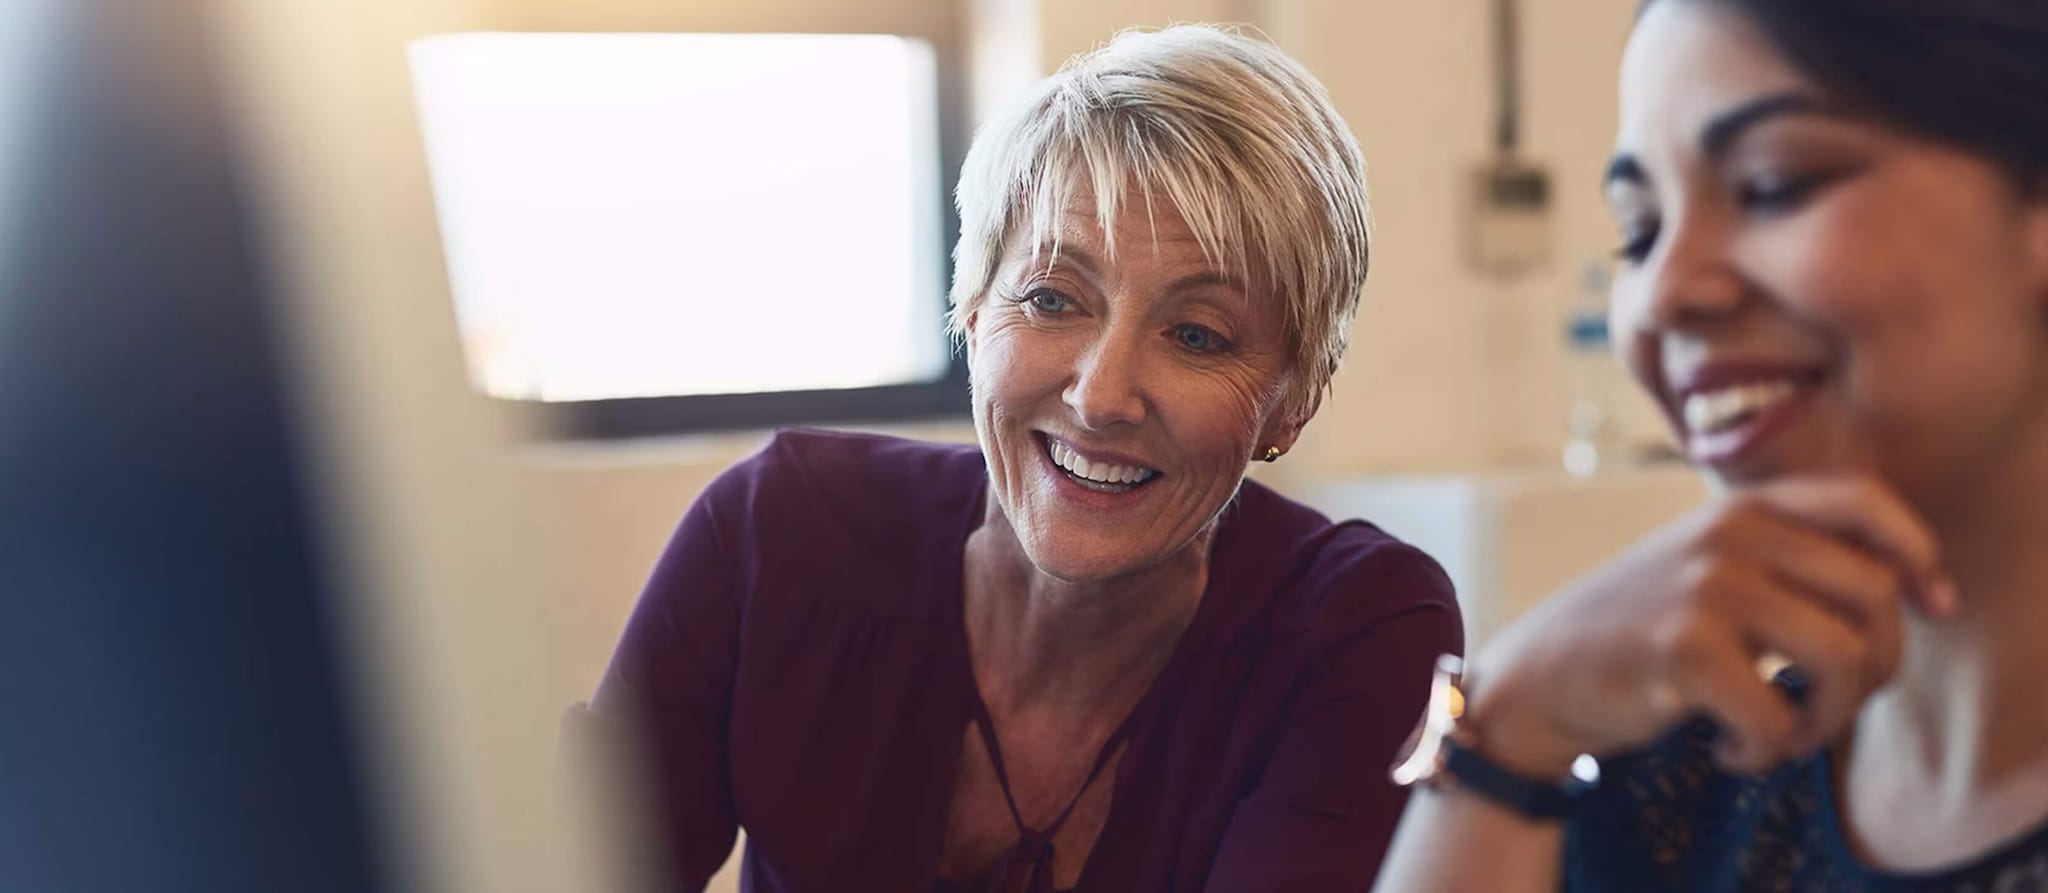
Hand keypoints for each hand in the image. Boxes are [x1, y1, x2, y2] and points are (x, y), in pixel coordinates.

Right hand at [1461, 474, 1954, 777]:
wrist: (1541, 672)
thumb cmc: (1643, 628)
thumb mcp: (1713, 565)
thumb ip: (1790, 555)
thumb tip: (1909, 588)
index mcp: (1744, 507)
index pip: (1863, 502)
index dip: (1917, 554)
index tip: (1931, 606)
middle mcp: (1730, 533)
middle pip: (1875, 595)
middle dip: (1876, 670)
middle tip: (1829, 705)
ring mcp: (1707, 586)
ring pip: (1846, 658)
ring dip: (1829, 719)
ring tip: (1785, 735)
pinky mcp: (1684, 649)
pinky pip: (1781, 716)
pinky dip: (1767, 752)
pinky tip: (1730, 751)